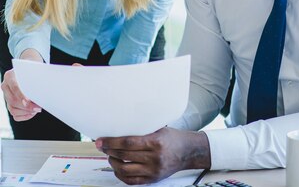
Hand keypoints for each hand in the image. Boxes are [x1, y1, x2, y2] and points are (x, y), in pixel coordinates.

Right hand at [1, 68, 40, 120]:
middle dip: (26, 106)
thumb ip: (36, 79)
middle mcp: (6, 86)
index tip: (28, 102)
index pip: (15, 87)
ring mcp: (6, 96)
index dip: (21, 96)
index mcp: (9, 76)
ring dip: (26, 112)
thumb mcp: (35, 70)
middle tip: (38, 108)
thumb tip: (43, 90)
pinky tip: (32, 113)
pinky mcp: (9, 104)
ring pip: (13, 109)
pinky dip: (24, 116)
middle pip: (13, 100)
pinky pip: (15, 115)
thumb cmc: (33, 70)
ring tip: (36, 109)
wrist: (30, 70)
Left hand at [95, 127, 210, 184]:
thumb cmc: (173, 138)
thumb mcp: (159, 129)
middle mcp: (154, 158)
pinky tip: (117, 168)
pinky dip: (121, 175)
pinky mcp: (152, 180)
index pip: (128, 143)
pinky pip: (131, 181)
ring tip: (110, 156)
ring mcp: (153, 171)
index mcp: (155, 142)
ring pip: (125, 170)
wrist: (188, 152)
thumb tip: (121, 126)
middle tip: (102, 146)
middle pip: (124, 156)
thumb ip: (143, 130)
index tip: (101, 140)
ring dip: (113, 163)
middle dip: (109, 151)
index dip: (112, 142)